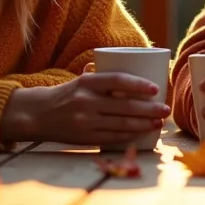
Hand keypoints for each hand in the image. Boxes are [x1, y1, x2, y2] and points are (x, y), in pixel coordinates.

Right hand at [1, 71, 168, 145]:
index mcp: (86, 82)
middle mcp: (86, 101)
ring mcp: (85, 121)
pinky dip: (130, 135)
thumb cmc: (67, 94)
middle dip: (149, 109)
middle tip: (165, 109)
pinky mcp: (85, 137)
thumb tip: (133, 67)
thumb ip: (102, 75)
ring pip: (121, 124)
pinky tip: (142, 132)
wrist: (39, 115)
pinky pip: (113, 137)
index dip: (138, 84)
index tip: (155, 88)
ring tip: (158, 122)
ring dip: (144, 124)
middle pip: (125, 106)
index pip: (117, 81)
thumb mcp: (80, 80)